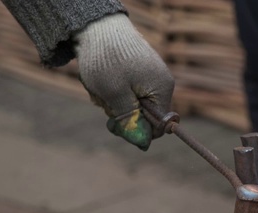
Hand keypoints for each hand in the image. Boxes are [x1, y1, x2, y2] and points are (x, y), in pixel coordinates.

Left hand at [74, 13, 173, 150]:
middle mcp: (161, 83)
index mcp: (161, 89)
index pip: (158, 127)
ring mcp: (149, 75)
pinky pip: (127, 91)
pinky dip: (112, 90)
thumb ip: (130, 120)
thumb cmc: (106, 59)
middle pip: (144, 116)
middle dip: (121, 113)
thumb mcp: (114, 95)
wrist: (95, 24)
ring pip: (132, 104)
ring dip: (112, 101)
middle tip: (103, 100)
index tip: (114, 124)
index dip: (137, 131)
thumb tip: (142, 143)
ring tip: (99, 86)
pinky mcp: (137, 70)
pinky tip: (101, 80)